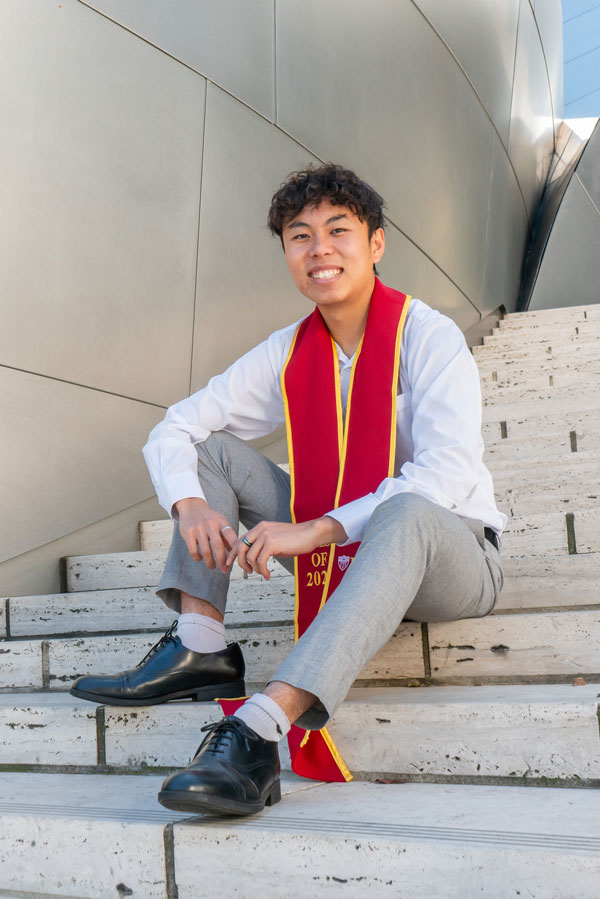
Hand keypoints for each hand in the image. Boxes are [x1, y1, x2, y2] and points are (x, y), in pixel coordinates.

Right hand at [174, 497, 236, 571]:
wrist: (191, 507)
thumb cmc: (209, 518)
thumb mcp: (221, 523)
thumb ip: (228, 537)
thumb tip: (236, 553)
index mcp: (221, 522)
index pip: (231, 537)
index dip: (234, 550)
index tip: (235, 561)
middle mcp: (210, 525)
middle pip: (218, 546)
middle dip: (222, 561)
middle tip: (224, 570)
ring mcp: (198, 529)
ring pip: (206, 551)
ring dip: (210, 562)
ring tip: (212, 566)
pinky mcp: (188, 534)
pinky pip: (193, 550)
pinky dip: (197, 558)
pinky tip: (200, 558)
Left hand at [226, 516, 347, 579]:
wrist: (311, 533)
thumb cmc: (296, 539)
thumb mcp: (276, 539)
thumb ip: (263, 545)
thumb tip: (253, 559)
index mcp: (260, 527)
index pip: (240, 540)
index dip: (233, 553)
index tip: (231, 563)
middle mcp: (260, 529)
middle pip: (240, 548)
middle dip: (240, 562)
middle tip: (247, 572)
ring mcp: (265, 535)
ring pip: (250, 557)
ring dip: (255, 569)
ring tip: (263, 573)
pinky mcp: (272, 543)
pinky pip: (260, 561)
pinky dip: (262, 571)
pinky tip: (268, 575)